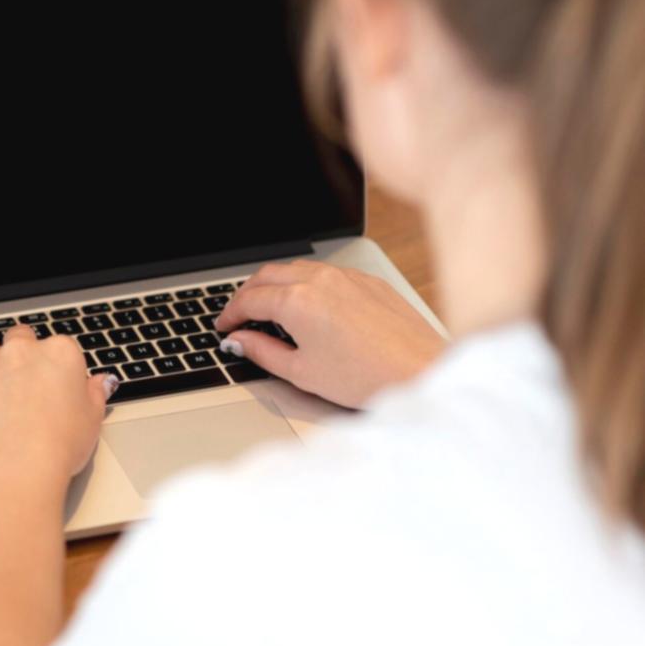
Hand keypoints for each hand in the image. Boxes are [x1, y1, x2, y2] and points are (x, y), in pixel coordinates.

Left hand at [0, 326, 115, 482]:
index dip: (54, 366)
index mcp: (60, 355)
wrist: (20, 465)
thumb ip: (94, 394)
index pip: (58, 346)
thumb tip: (100, 382)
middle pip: (18, 338)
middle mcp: (22, 352)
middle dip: (18, 355)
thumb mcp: (92, 421)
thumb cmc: (58, 447)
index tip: (54, 384)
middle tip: (20, 382)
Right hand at [214, 260, 445, 408]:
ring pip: (297, 268)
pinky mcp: (369, 282)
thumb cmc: (366, 377)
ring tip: (270, 308)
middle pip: (268, 275)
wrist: (420, 372)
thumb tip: (240, 341)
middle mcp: (320, 280)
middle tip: (239, 315)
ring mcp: (347, 277)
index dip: (230, 314)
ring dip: (276, 284)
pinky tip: (309, 305)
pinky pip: (327, 273)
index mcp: (297, 301)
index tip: (224, 327)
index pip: (249, 299)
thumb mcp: (301, 372)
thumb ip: (262, 352)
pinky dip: (306, 283)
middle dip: (248, 293)